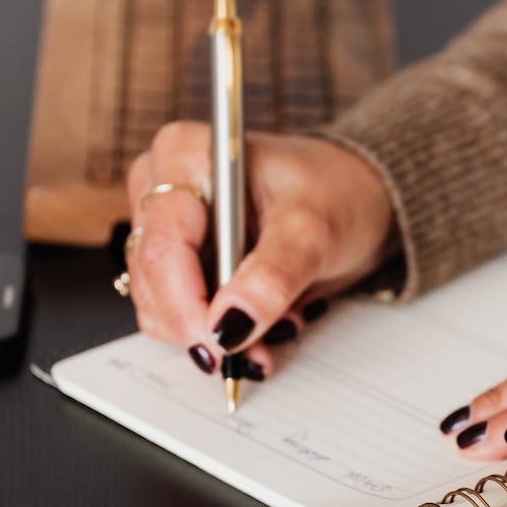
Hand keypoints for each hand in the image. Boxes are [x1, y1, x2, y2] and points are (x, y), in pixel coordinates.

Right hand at [122, 122, 394, 373]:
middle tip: (260, 349)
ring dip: (216, 333)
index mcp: (184, 157)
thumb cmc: (335, 191)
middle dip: (205, 325)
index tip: (222, 345)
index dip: (185, 305)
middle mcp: (161, 187)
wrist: (354, 197)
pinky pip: (177, 313)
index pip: (162, 247)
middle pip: (152, 280)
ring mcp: (164, 225)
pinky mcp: (177, 259)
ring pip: (158, 305)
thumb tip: (230, 326)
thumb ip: (273, 277)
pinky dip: (220, 331)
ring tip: (275, 325)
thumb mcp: (314, 231)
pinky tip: (262, 321)